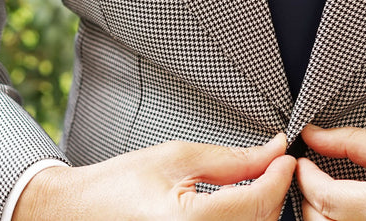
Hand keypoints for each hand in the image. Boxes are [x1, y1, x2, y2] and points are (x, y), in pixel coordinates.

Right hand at [14, 133, 295, 219]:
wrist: (79, 212)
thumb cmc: (118, 185)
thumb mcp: (178, 157)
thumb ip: (232, 159)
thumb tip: (273, 151)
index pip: (259, 201)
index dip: (280, 175)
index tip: (286, 155)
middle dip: (272, 191)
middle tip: (269, 163)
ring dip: (260, 209)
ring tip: (249, 183)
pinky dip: (243, 220)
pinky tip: (234, 205)